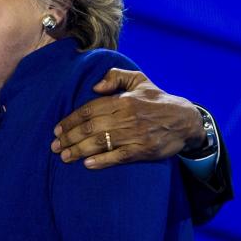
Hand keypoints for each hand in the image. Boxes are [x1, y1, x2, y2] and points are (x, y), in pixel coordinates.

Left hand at [50, 69, 203, 168]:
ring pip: (101, 143)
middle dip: (69, 137)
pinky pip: (119, 156)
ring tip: (64, 157)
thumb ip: (115, 76)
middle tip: (55, 146)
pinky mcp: (143, 150)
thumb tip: (95, 87)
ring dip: (79, 150)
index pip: (89, 109)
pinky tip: (88, 164)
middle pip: (91, 127)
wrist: (185, 120)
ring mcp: (135, 134)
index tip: (57, 129)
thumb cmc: (157, 99)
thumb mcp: (139, 79)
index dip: (71, 120)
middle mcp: (126, 117)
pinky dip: (102, 161)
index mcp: (123, 100)